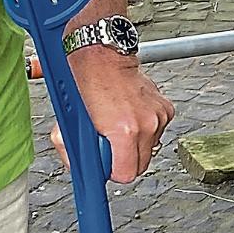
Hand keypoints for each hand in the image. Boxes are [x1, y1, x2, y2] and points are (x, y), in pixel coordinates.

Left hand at [58, 45, 174, 182]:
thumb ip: (74, 154)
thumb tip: (82, 170)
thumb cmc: (86, 86)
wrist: (103, 58)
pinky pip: (156, 131)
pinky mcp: (165, 109)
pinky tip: (131, 115)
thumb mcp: (67, 126)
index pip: (127, 174)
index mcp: (124, 131)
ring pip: (150, 148)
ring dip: (136, 143)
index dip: (114, 172)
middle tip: (111, 145)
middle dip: (125, 160)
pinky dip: (145, 128)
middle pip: (142, 165)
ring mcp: (158, 116)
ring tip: (120, 125)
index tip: (107, 164)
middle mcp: (146, 124)